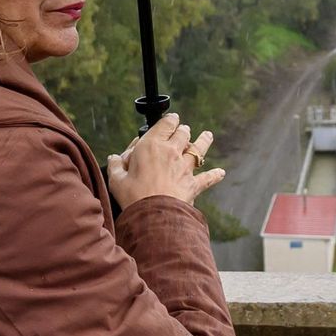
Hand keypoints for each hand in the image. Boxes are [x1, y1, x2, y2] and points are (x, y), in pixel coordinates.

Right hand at [106, 112, 223, 209]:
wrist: (154, 216)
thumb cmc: (133, 196)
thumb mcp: (116, 180)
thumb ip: (115, 165)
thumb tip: (114, 158)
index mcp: (152, 146)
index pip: (165, 124)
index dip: (169, 120)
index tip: (170, 119)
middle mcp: (171, 152)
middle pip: (183, 133)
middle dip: (183, 130)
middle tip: (184, 129)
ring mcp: (185, 167)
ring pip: (199, 149)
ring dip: (204, 141)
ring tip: (208, 136)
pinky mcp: (193, 184)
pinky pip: (207, 178)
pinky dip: (215, 175)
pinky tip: (221, 173)